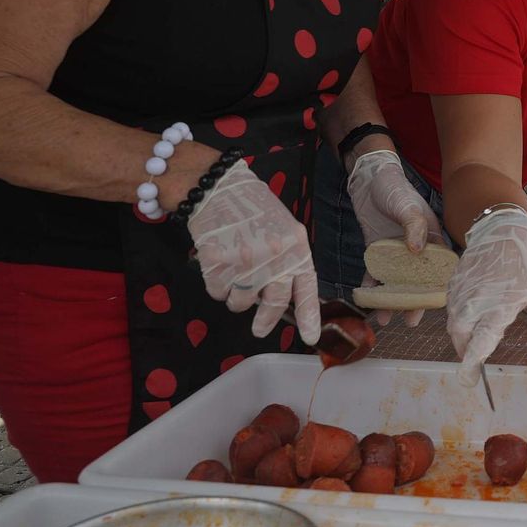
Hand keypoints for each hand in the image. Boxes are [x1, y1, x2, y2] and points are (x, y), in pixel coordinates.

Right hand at [187, 160, 320, 344]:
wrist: (219, 188)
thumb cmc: (254, 209)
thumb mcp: (284, 230)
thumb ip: (288, 261)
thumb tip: (282, 298)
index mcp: (296, 247)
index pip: (306, 288)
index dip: (309, 316)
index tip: (310, 338)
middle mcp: (274, 256)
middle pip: (273, 304)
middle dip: (265, 321)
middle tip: (259, 329)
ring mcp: (245, 261)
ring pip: (240, 302)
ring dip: (236, 295)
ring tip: (234, 270)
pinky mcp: (217, 264)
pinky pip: (217, 292)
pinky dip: (216, 285)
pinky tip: (219, 262)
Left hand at [348, 150, 444, 325]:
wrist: (368, 178)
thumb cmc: (394, 189)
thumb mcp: (407, 206)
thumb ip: (414, 227)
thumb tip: (417, 251)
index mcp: (431, 238)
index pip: (439, 268)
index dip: (438, 288)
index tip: (434, 306)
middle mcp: (415, 248)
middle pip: (417, 281)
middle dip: (413, 301)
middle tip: (409, 321)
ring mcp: (395, 251)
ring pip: (396, 281)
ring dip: (391, 300)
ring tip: (384, 319)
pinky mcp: (377, 250)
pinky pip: (375, 273)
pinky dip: (372, 286)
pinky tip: (367, 300)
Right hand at [445, 210, 526, 385]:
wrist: (503, 224)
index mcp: (501, 305)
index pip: (481, 341)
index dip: (472, 363)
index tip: (468, 381)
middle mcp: (476, 300)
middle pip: (461, 337)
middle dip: (466, 350)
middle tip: (477, 353)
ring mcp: (462, 290)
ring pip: (453, 323)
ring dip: (462, 333)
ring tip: (478, 330)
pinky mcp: (454, 281)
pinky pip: (451, 307)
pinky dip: (458, 316)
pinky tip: (473, 310)